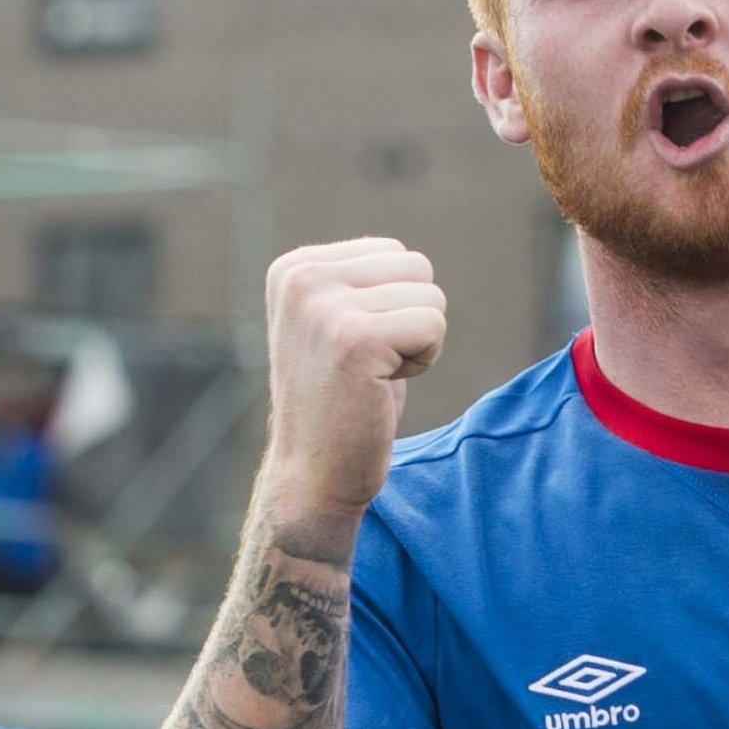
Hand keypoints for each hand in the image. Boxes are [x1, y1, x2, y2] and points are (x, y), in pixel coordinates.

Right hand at [259, 237, 445, 521]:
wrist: (313, 475)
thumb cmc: (341, 401)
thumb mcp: (337, 324)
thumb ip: (361, 283)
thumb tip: (408, 259)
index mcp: (294, 268)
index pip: (395, 253)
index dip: (395, 304)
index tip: (355, 347)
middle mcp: (301, 279)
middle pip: (416, 267)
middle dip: (412, 318)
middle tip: (370, 364)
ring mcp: (324, 307)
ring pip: (431, 296)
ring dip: (418, 343)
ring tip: (373, 376)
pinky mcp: (354, 340)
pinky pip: (433, 325)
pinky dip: (423, 361)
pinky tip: (381, 386)